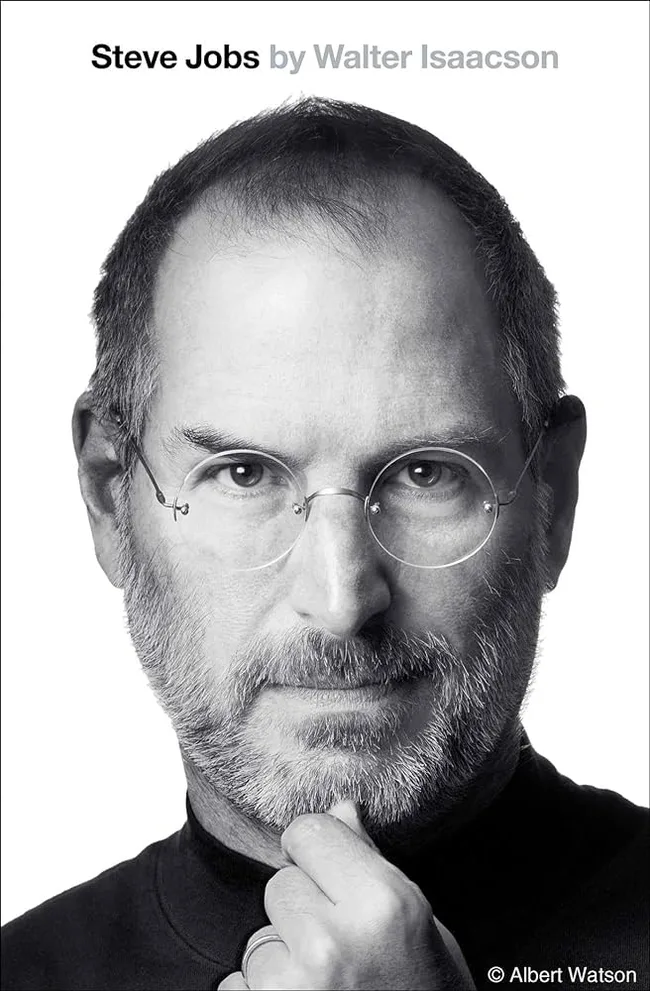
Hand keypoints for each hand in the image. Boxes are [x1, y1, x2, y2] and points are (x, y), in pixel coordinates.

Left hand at [218, 801, 475, 989]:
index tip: (332, 877)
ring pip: (257, 939)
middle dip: (303, 910)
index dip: (320, 854)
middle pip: (280, 884)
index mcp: (382, 905)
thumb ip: (374, 868)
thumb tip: (341, 809)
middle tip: (342, 953)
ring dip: (281, 961)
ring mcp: (289, 990)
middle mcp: (330, 943)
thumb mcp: (421, 930)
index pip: (308, 831)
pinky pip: (237, 986)